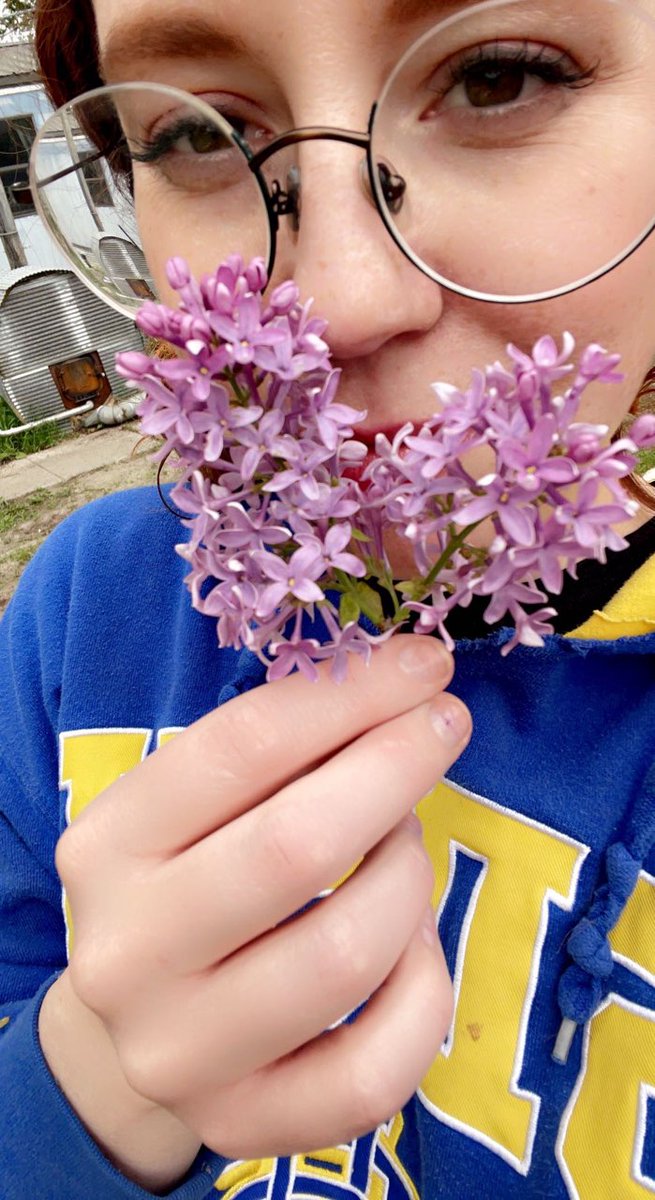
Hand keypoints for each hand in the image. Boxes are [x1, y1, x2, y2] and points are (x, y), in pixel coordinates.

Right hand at [52, 636, 470, 1163]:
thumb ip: (280, 751)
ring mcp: (181, 1053)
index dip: (352, 695)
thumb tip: (406, 682)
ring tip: (406, 847)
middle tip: (444, 728)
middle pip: (296, 847)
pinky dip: (422, 988)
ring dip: (407, 878)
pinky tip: (412, 945)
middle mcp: (127, 953)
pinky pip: (376, 1068)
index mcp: (107, 847)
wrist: (134, 1028)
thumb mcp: (197, 807)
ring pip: (346, 954)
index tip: (425, 666)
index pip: (242, 748)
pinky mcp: (243, 1123)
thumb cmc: (188, 881)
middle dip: (396, 768)